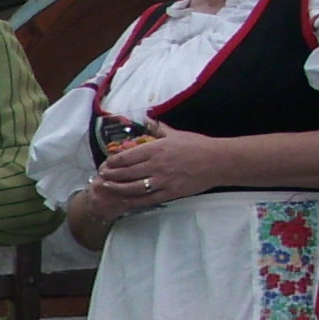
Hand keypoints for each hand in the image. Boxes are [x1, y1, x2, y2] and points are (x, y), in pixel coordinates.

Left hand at [93, 122, 216, 211]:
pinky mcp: (169, 193)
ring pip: (132, 187)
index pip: (127, 156)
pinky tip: (124, 201)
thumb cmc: (198, 145)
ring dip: (117, 188)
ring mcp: (162, 180)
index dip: (113, 162)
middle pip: (126, 172)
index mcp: (156, 148)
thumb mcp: (176, 134)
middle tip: (101, 176)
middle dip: (111, 175)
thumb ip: (159, 128)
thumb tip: (148, 118)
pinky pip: (146, 199)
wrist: (218, 161)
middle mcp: (156, 165)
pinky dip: (133, 201)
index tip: (105, 164)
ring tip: (107, 187)